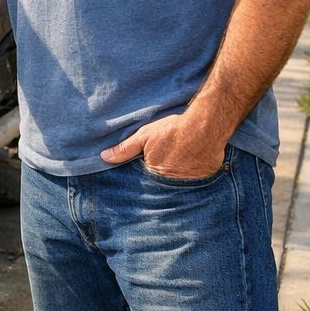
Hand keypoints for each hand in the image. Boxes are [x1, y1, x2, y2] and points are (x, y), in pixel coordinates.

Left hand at [101, 113, 226, 178]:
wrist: (204, 127)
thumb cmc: (172, 130)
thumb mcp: (144, 136)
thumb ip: (124, 149)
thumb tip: (104, 157)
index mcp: (154, 174)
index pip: (145, 181)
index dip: (146, 173)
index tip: (147, 167)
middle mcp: (171, 183)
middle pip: (162, 183)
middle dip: (160, 177)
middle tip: (164, 164)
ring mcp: (189, 182)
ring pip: (179, 183)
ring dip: (177, 177)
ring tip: (178, 164)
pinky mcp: (205, 179)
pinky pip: (196, 181)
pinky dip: (193, 175)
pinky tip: (192, 165)